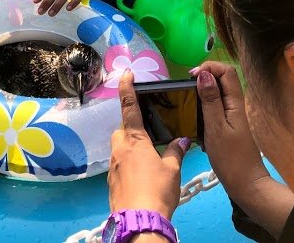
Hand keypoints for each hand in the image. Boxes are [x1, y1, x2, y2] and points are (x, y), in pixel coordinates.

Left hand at [109, 70, 188, 218]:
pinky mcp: (111, 180)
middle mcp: (120, 148)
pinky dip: (128, 165)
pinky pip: (119, 165)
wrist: (138, 221)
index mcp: (135, 139)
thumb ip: (175, 152)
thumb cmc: (156, 191)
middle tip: (148, 137)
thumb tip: (182, 141)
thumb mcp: (172, 170)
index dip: (127, 88)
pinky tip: (141, 177)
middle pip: (122, 129)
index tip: (125, 73)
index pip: (129, 106)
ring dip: (130, 148)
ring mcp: (113, 165)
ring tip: (148, 160)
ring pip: (120, 148)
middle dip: (132, 129)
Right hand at [196, 62, 269, 199]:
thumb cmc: (230, 158)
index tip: (191, 78)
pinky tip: (195, 117)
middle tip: (187, 89)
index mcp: (236, 103)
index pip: (226, 71)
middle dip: (204, 77)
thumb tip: (203, 74)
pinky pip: (217, 106)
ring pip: (219, 92)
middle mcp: (236, 105)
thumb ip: (210, 100)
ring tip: (188, 102)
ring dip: (203, 92)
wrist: (246, 185)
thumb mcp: (216, 128)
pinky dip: (205, 106)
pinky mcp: (229, 125)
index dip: (209, 67)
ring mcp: (233, 115)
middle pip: (223, 79)